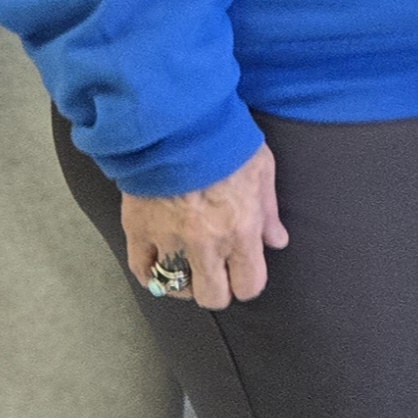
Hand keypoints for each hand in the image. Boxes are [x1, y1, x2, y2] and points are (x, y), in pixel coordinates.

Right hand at [120, 145, 288, 310]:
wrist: (177, 120)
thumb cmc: (225, 139)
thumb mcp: (261, 168)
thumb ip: (269, 210)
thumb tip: (277, 241)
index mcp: (241, 229)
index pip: (249, 284)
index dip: (247, 281)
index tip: (243, 271)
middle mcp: (206, 244)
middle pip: (213, 297)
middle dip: (218, 288)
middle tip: (216, 271)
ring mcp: (169, 240)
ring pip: (177, 288)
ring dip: (185, 281)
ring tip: (188, 265)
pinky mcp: (140, 230)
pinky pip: (142, 270)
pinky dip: (150, 272)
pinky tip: (159, 265)